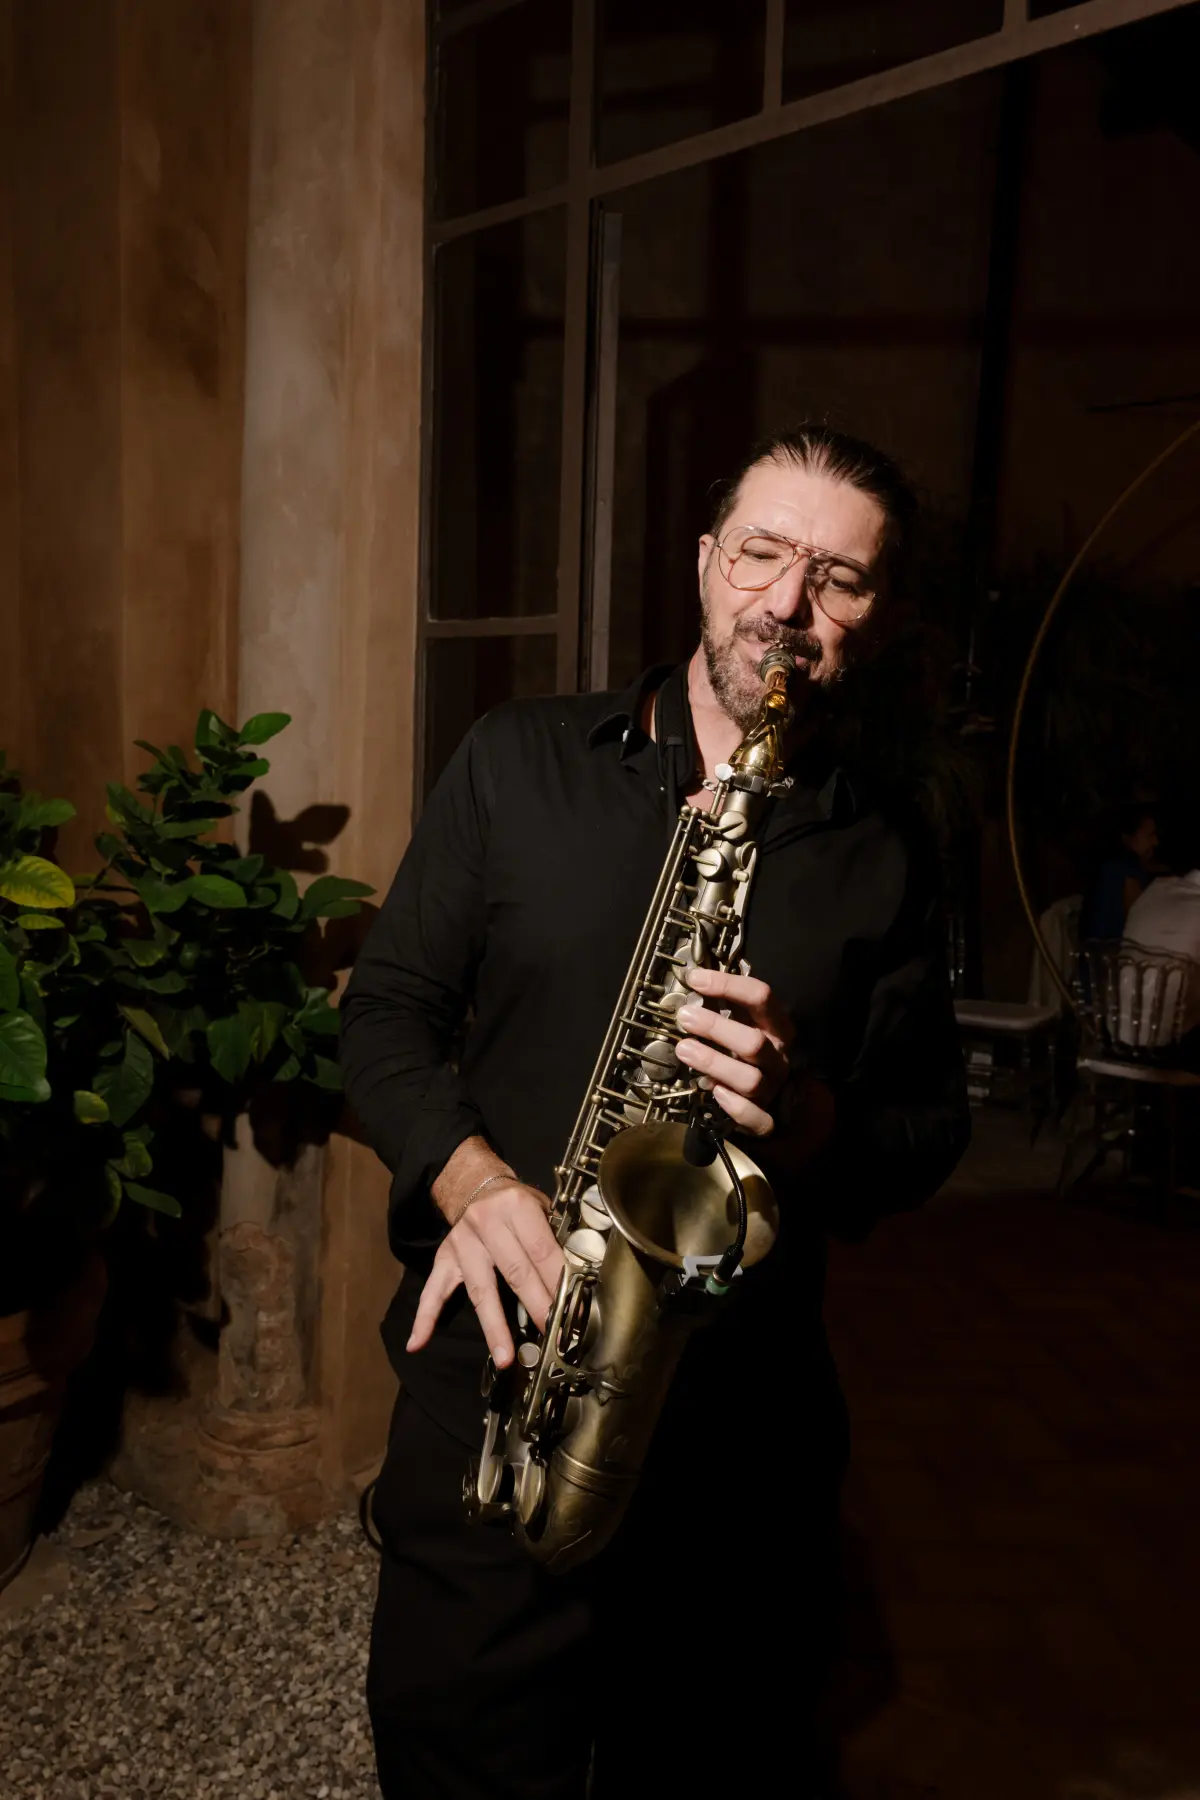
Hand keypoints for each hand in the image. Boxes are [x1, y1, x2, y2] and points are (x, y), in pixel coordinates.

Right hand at [410, 1141, 563, 1369]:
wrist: (472, 1182)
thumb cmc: (513, 1201)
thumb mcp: (539, 1205)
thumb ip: (553, 1234)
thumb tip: (577, 1274)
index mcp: (515, 1208)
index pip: (540, 1250)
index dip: (556, 1279)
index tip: (570, 1305)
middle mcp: (486, 1224)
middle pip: (514, 1272)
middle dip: (536, 1305)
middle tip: (551, 1333)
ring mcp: (462, 1244)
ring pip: (481, 1290)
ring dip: (494, 1326)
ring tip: (505, 1357)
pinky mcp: (444, 1258)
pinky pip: (433, 1290)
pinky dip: (425, 1317)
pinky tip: (418, 1341)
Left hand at [674, 965, 792, 1138]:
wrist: (774, 1100)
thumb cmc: (747, 1053)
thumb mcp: (742, 1023)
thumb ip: (723, 1004)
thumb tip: (693, 978)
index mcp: (776, 1027)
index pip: (761, 996)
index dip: (727, 984)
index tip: (694, 979)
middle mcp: (778, 1057)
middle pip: (754, 1041)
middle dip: (716, 1027)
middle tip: (684, 1017)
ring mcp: (773, 1088)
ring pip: (750, 1079)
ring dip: (714, 1063)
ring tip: (684, 1050)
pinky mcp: (766, 1118)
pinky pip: (758, 1119)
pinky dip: (736, 1107)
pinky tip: (715, 1093)